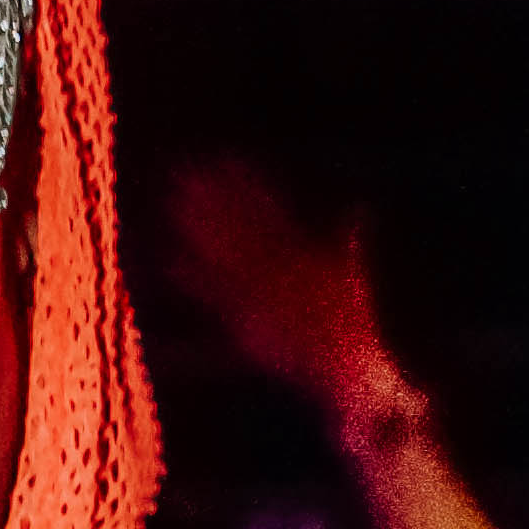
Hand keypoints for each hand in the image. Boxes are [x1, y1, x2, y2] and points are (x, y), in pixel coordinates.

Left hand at [159, 160, 414, 430]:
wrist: (353, 370)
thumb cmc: (357, 323)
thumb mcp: (354, 273)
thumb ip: (351, 238)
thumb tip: (360, 208)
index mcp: (305, 251)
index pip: (269, 207)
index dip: (243, 182)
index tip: (222, 158)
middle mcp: (282, 268)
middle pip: (240, 225)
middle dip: (213, 198)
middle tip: (183, 173)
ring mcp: (264, 295)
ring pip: (224, 253)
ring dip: (199, 228)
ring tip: (172, 203)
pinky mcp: (249, 324)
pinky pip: (215, 299)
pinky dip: (193, 280)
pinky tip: (168, 262)